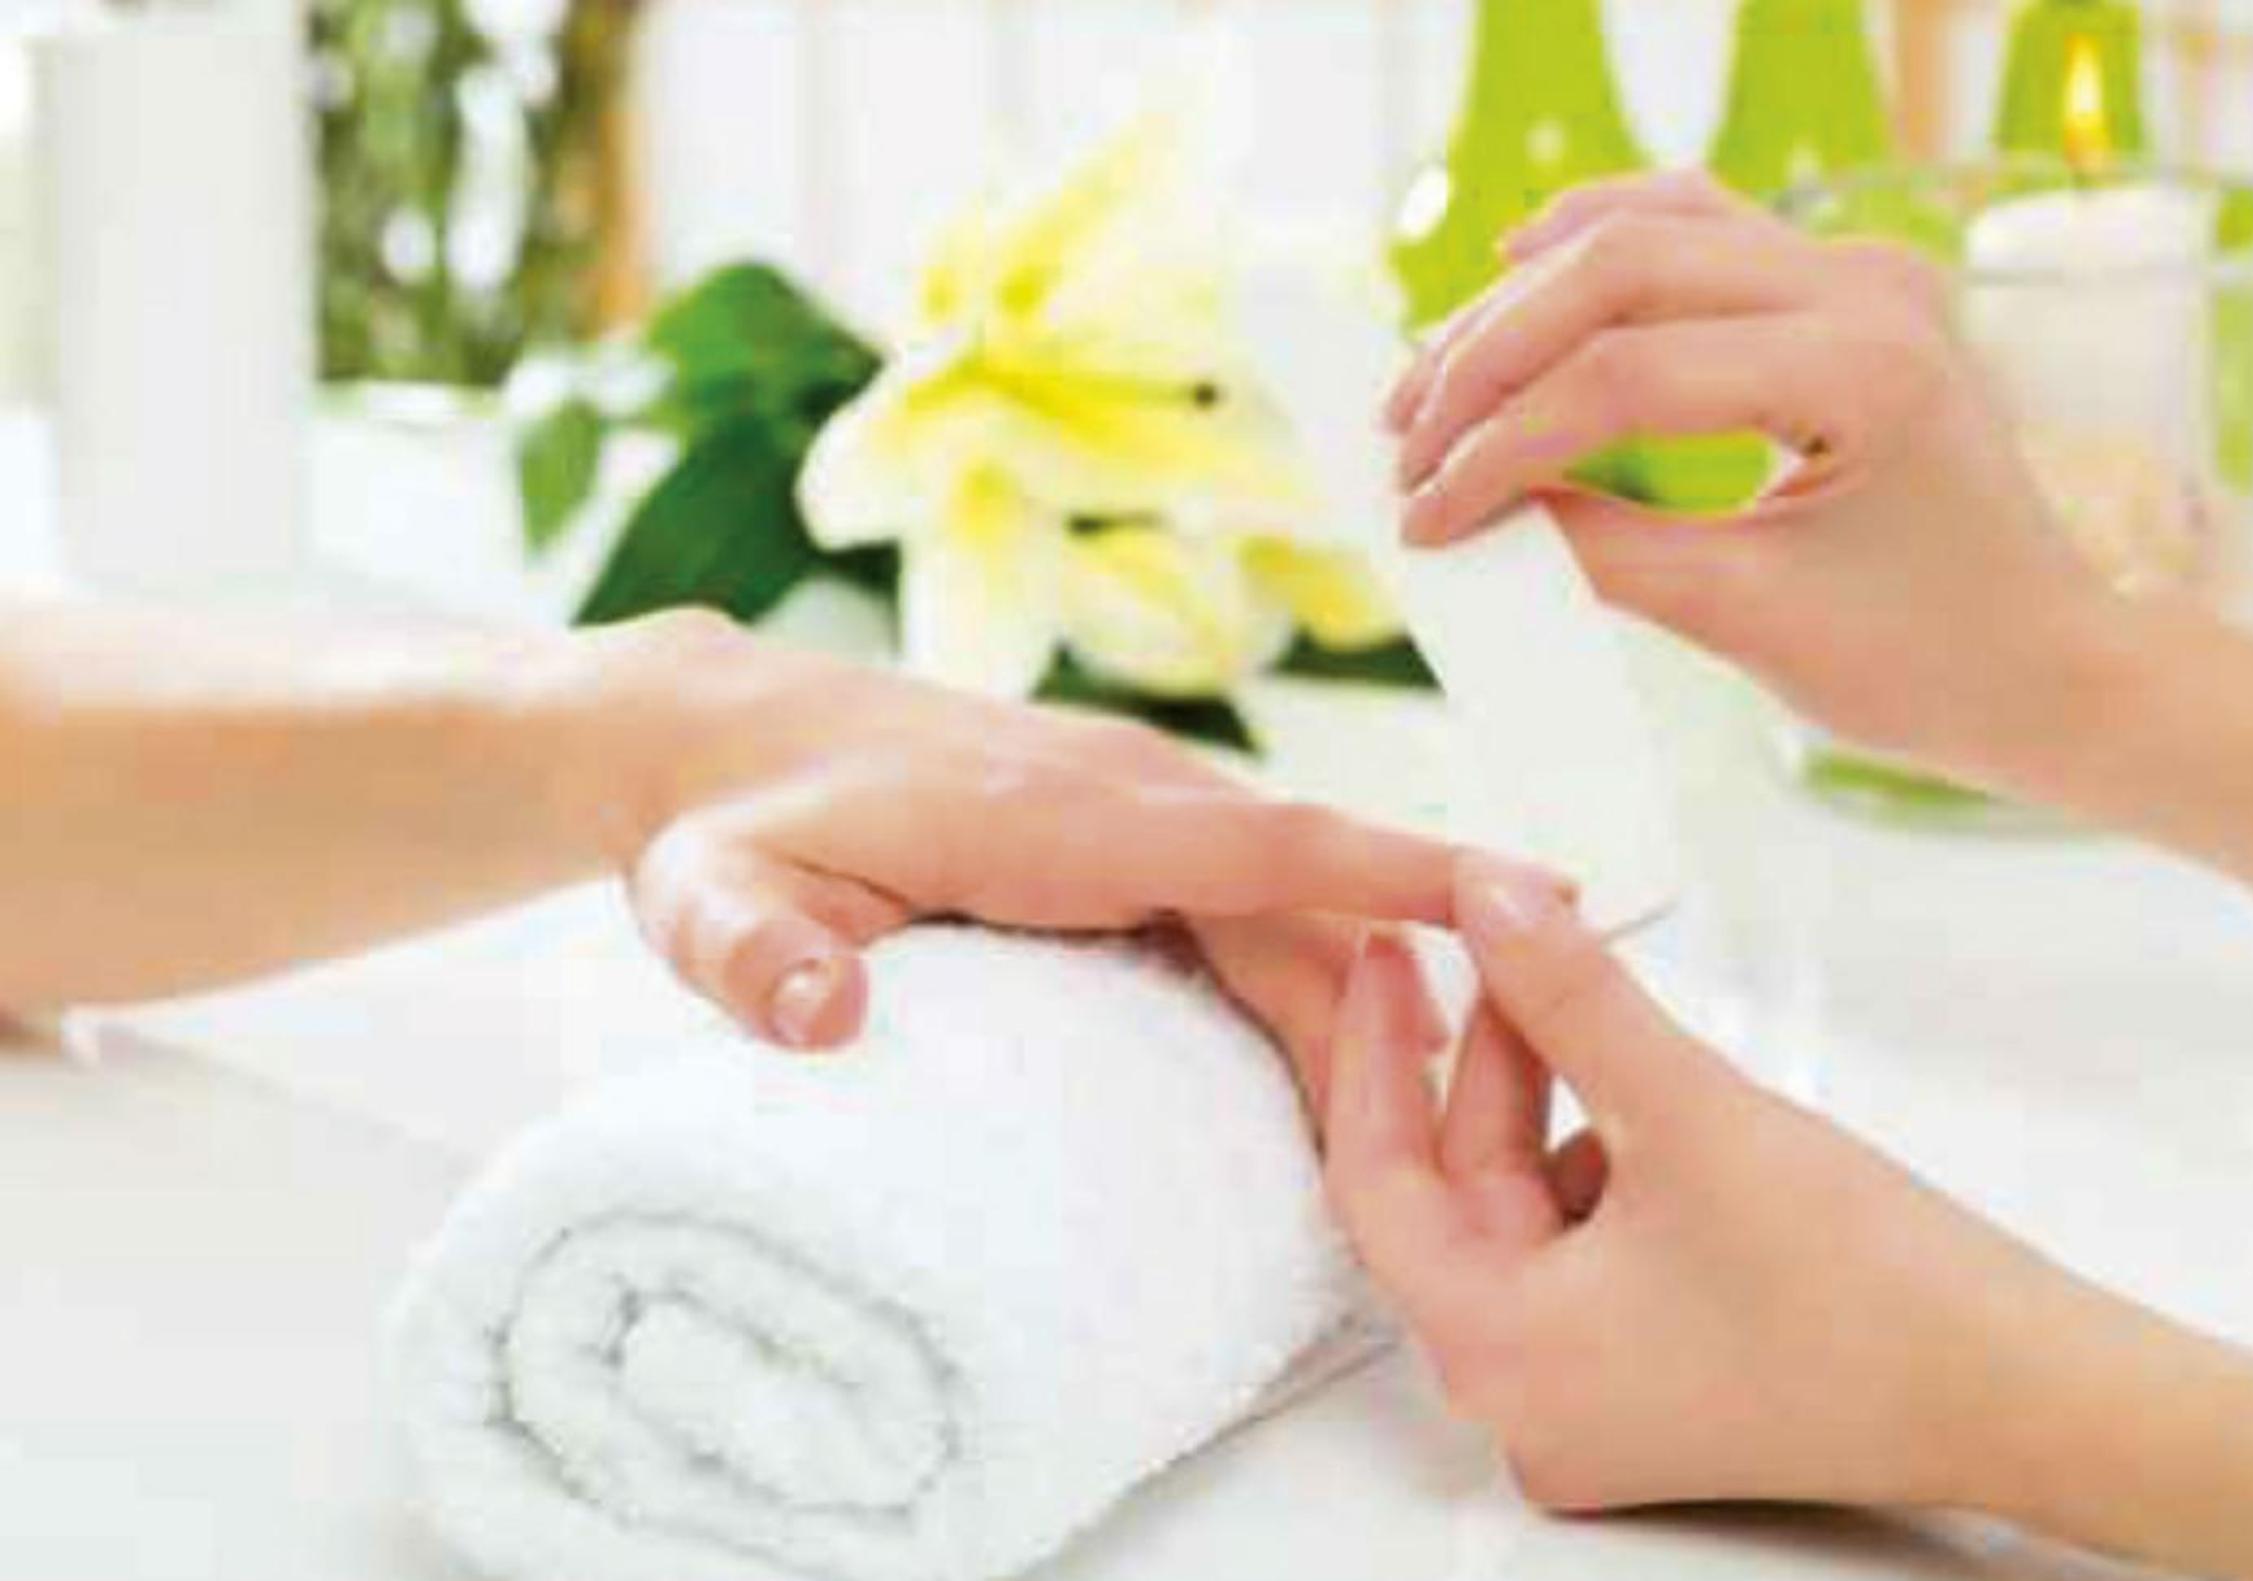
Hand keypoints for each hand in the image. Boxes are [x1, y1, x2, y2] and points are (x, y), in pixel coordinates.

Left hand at [584, 612, 1454, 1097]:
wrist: (729, 729)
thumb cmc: (732, 826)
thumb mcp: (708, 899)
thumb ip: (752, 955)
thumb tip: (820, 1011)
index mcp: (1053, 813)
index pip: (1258, 847)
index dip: (1393, 878)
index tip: (1522, 901)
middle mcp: (1119, 789)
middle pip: (1304, 897)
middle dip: (1404, 992)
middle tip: (1475, 1122)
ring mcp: (1129, 797)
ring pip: (1289, 894)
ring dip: (1371, 977)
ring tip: (1439, 1099)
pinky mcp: (1123, 819)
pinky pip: (1250, 888)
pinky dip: (1314, 953)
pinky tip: (1345, 1032)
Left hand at [1323, 853, 2103, 1511]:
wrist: (2035, 1397)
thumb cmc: (1868, 1285)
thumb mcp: (1689, 1110)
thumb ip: (1568, 993)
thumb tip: (1484, 892)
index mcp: (1499, 1357)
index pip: (1376, 1185)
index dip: (1374, 1050)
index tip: (1387, 948)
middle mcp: (1525, 1401)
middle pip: (1458, 1195)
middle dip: (1481, 1057)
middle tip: (1494, 932)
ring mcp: (1592, 1404)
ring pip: (1528, 1215)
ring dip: (1545, 1099)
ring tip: (1578, 986)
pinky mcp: (1656, 1387)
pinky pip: (1586, 1253)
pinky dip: (1600, 1158)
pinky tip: (1642, 1081)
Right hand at [1386, 173, 2114, 783]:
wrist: (2045, 662)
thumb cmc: (1928, 660)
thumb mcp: (1746, 618)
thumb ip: (1600, 553)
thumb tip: (1471, 515)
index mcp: (1865, 369)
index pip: (1626, 376)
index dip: (1500, 444)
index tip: (1422, 516)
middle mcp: (1865, 287)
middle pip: (1620, 271)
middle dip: (1490, 359)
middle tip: (1404, 442)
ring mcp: (1856, 270)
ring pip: (1646, 229)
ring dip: (1524, 299)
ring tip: (1435, 379)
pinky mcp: (1837, 284)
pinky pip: (1695, 221)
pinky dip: (1597, 239)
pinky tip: (1520, 260)